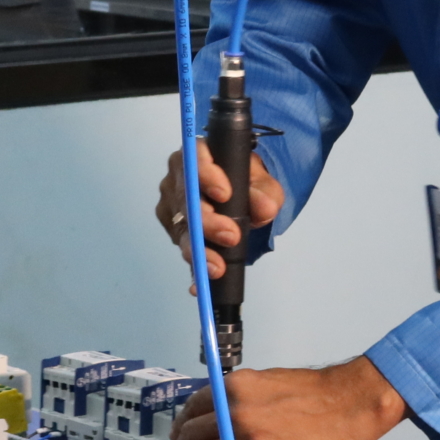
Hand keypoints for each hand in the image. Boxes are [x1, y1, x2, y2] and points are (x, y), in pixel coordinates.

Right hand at [156, 139, 283, 281]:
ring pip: (181, 229)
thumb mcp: (264, 183)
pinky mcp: (175, 231)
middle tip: (231, 236)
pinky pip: (184, 249)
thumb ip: (266, 193)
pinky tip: (200, 284)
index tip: (225, 194)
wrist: (239, 199)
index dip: (205, 175)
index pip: (194, 159)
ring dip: (199, 250)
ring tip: (217, 268)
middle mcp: (178, 179)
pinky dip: (193, 268)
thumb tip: (264, 209)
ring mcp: (173, 206)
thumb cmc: (247, 183)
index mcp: (198, 155)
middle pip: (185, 199)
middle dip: (207, 222)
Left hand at [171, 356, 406, 439]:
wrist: (349, 404)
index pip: (193, 407)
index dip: (181, 425)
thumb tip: (218, 416)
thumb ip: (239, 397)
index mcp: (235, 387)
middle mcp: (235, 412)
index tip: (178, 435)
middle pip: (191, 435)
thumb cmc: (318, 393)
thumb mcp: (268, 381)